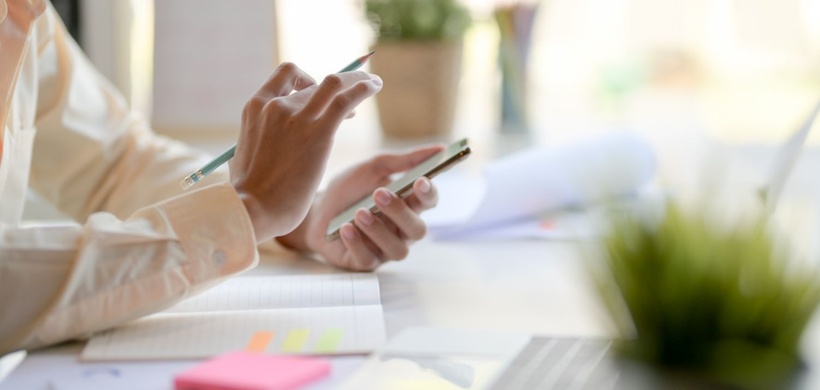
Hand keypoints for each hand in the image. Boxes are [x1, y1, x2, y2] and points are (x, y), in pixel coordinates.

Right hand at [230, 62, 381, 241]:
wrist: (251, 210)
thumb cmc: (248, 194)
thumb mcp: (245, 154)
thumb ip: (259, 139)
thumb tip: (268, 141)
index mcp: (255, 108)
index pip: (285, 76)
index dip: (307, 79)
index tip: (318, 93)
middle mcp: (276, 105)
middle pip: (316, 83)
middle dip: (338, 88)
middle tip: (353, 99)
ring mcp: (297, 117)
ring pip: (334, 84)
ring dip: (357, 81)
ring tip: (373, 84)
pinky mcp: (318, 133)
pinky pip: (345, 100)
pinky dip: (363, 89)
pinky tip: (375, 86)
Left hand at [277, 145, 442, 270]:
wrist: (315, 209)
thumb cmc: (348, 189)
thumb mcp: (374, 168)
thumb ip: (405, 160)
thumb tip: (441, 148)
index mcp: (408, 205)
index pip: (429, 202)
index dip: (429, 194)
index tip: (421, 181)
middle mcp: (401, 231)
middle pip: (417, 230)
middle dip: (400, 212)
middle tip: (379, 193)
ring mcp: (384, 249)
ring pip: (397, 250)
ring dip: (379, 230)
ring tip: (359, 212)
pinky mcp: (364, 262)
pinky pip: (368, 259)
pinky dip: (357, 243)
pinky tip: (345, 228)